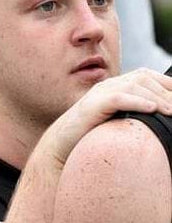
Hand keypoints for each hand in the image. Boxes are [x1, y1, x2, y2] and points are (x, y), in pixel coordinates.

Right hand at [41, 68, 171, 166]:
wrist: (60, 146)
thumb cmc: (89, 137)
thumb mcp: (117, 121)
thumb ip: (134, 114)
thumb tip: (158, 115)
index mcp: (115, 87)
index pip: (147, 76)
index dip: (167, 85)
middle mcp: (108, 85)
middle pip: (144, 79)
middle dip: (166, 93)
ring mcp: (99, 94)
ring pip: (134, 86)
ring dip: (157, 98)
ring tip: (171, 111)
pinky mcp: (92, 105)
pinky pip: (118, 98)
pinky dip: (137, 102)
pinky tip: (152, 110)